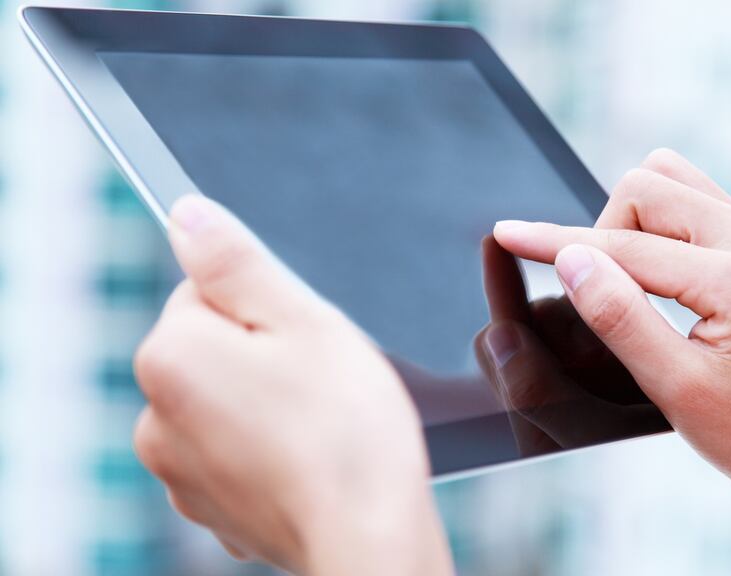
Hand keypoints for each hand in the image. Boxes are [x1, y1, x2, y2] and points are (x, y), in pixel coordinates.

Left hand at [133, 195, 452, 575]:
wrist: (369, 538)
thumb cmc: (347, 431)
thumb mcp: (303, 320)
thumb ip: (236, 263)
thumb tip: (187, 216)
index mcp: (172, 357)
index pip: (203, 290)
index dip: (265, 305)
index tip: (304, 338)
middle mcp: (155, 418)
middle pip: (213, 348)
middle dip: (263, 354)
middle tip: (319, 382)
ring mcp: (178, 472)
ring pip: (227, 402)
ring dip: (266, 403)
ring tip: (319, 426)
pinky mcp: (208, 508)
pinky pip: (234, 454)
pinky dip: (267, 452)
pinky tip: (309, 461)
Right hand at [494, 149, 730, 502]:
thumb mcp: (675, 387)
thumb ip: (618, 317)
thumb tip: (571, 258)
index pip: (624, 243)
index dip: (557, 241)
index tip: (507, 233)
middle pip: (647, 187)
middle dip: (605, 233)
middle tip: (605, 298)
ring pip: (670, 182)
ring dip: (633, 222)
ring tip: (631, 285)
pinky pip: (694, 202)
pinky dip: (660, 227)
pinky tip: (657, 276)